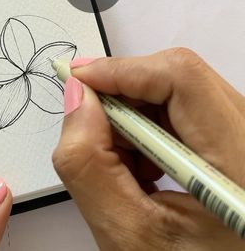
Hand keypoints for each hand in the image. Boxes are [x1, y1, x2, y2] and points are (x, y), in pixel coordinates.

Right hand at [53, 49, 244, 249]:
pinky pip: (183, 110)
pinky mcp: (231, 139)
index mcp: (239, 162)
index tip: (80, 80)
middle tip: (90, 126)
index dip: (123, 71)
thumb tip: (76, 100)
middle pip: (178, 78)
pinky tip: (141, 169)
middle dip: (123, 97)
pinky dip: (149, 130)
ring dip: (134, 118)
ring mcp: (242, 136)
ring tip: (122, 166)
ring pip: (176, 91)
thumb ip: (91, 167)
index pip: (182, 79)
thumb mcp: (131, 238)